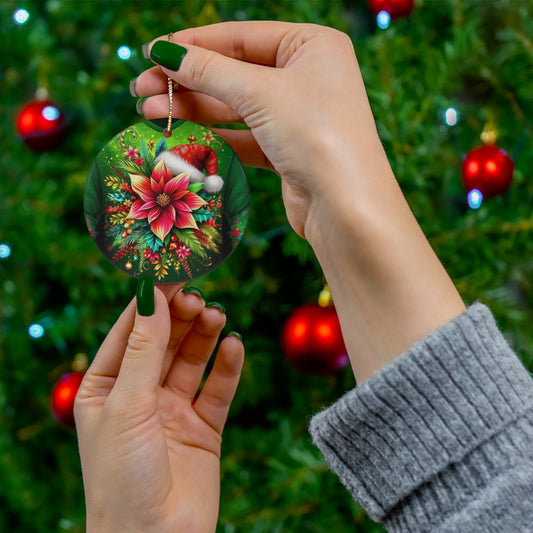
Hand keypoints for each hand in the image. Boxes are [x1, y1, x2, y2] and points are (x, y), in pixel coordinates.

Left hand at [75, 284, 243, 532]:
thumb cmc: (122, 477)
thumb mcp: (127, 404)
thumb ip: (144, 349)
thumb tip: (153, 297)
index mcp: (106, 387)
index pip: (130, 331)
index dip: (150, 302)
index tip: (172, 273)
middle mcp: (140, 394)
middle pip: (164, 341)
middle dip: (181, 317)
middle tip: (199, 298)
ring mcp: (173, 409)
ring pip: (192, 360)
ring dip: (205, 335)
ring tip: (217, 316)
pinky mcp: (204, 427)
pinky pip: (218, 388)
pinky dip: (228, 366)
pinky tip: (234, 347)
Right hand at [134, 22, 464, 382]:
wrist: (346, 207)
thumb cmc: (315, 134)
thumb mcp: (260, 93)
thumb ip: (209, 71)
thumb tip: (163, 52)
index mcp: (312, 46)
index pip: (241, 36)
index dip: (194, 44)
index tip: (152, 53)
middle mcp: (307, 77)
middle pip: (234, 73)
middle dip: (187, 82)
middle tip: (141, 89)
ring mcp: (298, 116)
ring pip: (236, 107)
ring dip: (193, 109)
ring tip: (149, 111)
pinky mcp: (288, 150)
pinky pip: (244, 136)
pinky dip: (213, 135)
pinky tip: (180, 134)